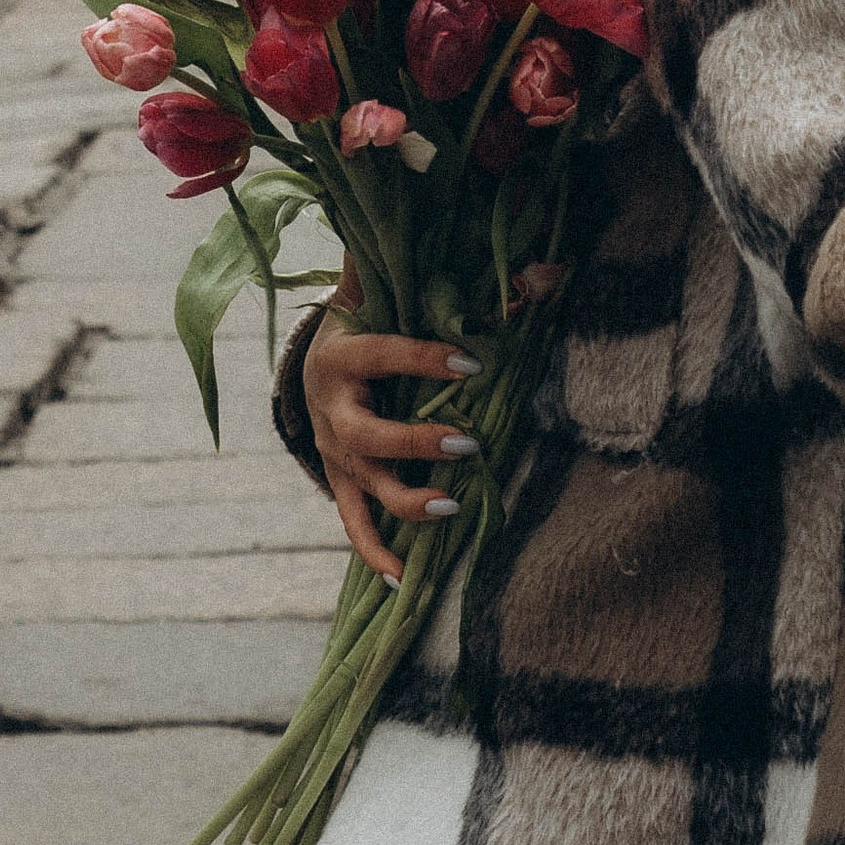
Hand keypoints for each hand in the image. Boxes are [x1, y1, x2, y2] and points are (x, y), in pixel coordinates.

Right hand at [301, 273, 481, 582]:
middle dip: (416, 442)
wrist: (312, 360)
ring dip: (405, 500)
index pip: (384, 354)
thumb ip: (455, 282)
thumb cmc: (367, 322)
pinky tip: (403, 579)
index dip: (425, 358)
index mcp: (342, 355)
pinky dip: (376, 553)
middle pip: (368, 435)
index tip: (474, 363)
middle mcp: (330, 409)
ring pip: (364, 485)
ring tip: (451, 504)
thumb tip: (532, 265)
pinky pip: (354, 524)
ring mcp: (332, 453)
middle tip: (469, 441)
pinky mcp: (340, 481)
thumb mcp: (389, 295)